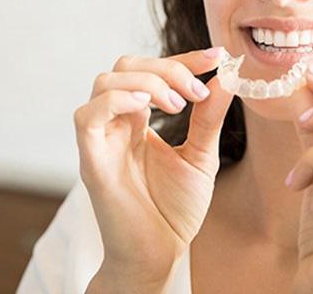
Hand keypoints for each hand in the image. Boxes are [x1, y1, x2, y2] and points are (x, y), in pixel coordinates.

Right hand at [74, 48, 233, 286]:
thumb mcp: (201, 155)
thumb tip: (225, 78)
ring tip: (178, 105)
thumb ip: (208, 117)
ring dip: (147, 82)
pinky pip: (88, 115)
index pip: (151, 71)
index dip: (182, 58)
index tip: (216, 57)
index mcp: (138, 119)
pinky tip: (148, 109)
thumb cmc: (174, 209)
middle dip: (167, 67)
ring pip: (105, 81)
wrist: (160, 254)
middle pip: (125, 66)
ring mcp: (101, 139)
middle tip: (196, 90)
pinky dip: (117, 100)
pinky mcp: (91, 159)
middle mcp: (116, 123)